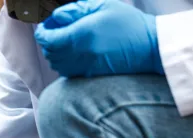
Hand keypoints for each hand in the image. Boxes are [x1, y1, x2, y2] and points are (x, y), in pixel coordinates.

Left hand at [34, 0, 161, 77]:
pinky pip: (68, 72)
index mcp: (82, 34)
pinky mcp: (91, 76)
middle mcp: (81, 54)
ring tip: (64, 42)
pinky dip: (64, 63)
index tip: (44, 27)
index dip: (42, 32)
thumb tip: (56, 17)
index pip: (49, 38)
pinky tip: (73, 54)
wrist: (150, 48)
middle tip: (54, 31)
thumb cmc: (129, 24)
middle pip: (50, 53)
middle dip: (48, 42)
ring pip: (57, 65)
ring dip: (55, 53)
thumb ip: (76, 10)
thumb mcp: (103, 7)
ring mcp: (85, 67)